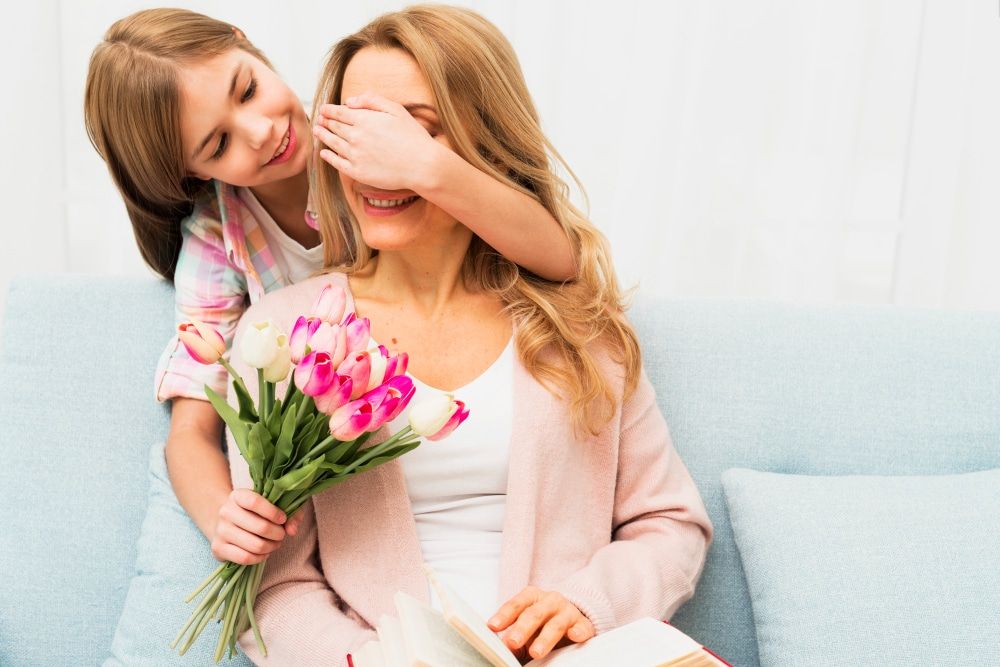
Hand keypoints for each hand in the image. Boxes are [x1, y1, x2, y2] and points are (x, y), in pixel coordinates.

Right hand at [210, 488, 302, 564]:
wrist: (226, 522)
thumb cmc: (254, 512)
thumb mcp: (272, 504)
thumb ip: (290, 512)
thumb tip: (292, 530)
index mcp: (238, 496)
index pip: (255, 502)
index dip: (273, 512)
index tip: (283, 518)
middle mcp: (225, 511)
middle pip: (260, 527)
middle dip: (278, 534)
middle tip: (282, 535)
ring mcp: (220, 530)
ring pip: (255, 545)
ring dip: (271, 547)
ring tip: (275, 544)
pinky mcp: (218, 548)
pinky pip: (245, 558)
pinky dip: (260, 558)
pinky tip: (265, 552)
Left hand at [312, 93, 445, 191]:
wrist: (422, 165)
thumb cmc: (412, 137)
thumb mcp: (396, 109)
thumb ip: (372, 100)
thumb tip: (350, 101)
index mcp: (364, 120)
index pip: (339, 112)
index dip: (329, 110)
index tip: (324, 109)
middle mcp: (356, 137)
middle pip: (334, 127)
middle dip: (325, 121)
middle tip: (319, 119)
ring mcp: (355, 155)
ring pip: (332, 143)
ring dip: (323, 135)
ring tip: (317, 131)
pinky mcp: (357, 172)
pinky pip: (337, 163)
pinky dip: (328, 156)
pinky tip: (324, 153)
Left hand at [487, 586, 595, 660]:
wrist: (572, 621)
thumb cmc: (542, 624)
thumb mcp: (526, 628)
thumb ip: (514, 637)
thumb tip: (503, 649)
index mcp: (532, 597)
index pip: (516, 604)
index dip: (504, 615)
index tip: (493, 626)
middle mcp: (550, 601)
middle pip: (534, 613)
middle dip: (522, 628)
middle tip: (512, 642)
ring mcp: (568, 611)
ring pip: (555, 624)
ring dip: (545, 638)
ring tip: (535, 652)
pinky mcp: (584, 624)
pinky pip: (582, 627)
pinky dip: (578, 632)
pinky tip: (573, 636)